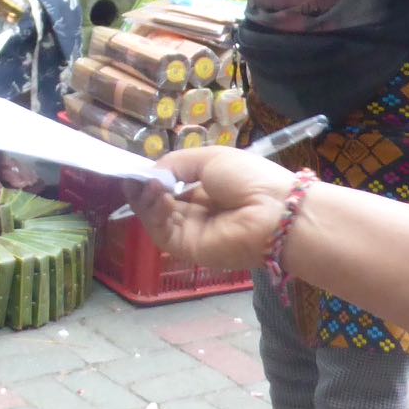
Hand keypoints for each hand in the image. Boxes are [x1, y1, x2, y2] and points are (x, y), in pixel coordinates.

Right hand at [131, 147, 298, 272]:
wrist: (277, 213)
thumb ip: (176, 164)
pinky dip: (154, 213)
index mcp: (207, 190)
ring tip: (148, 184)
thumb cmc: (250, 179)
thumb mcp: (211, 158)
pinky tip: (158, 195)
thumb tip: (149, 174)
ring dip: (146, 200)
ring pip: (156, 218)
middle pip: (159, 203)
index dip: (154, 178)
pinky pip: (163, 232)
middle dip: (144, 189)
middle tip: (132, 177)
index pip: (171, 187)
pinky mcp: (188, 249)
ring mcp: (191, 232)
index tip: (139, 169)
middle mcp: (197, 212)